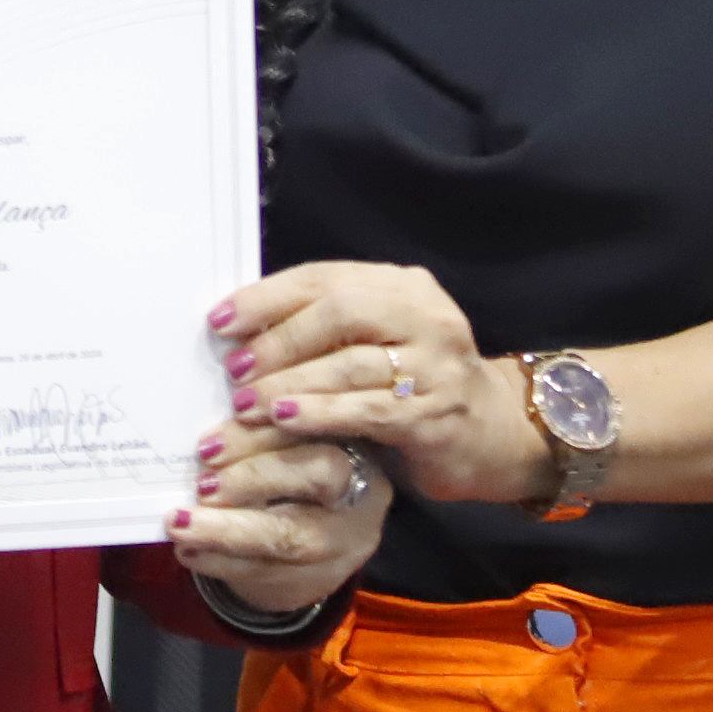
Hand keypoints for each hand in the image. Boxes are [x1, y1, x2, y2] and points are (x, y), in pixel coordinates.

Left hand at [170, 404, 386, 620]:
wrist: (304, 544)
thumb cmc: (284, 472)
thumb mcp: (284, 442)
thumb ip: (260, 423)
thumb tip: (216, 396)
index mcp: (356, 439)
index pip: (326, 423)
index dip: (281, 420)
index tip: (235, 410)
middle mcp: (362, 492)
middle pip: (321, 475)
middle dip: (255, 473)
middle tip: (203, 478)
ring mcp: (345, 544)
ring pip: (290, 536)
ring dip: (227, 529)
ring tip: (180, 522)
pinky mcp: (317, 582)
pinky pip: (266, 572)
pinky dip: (220, 560)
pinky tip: (187, 549)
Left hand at [212, 263, 550, 508]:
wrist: (492, 434)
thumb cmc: (414, 386)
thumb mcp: (376, 343)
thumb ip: (324, 328)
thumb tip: (239, 330)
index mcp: (404, 288)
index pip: (326, 278)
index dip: (268, 297)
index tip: (220, 320)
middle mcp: (427, 317)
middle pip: (340, 311)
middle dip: (279, 339)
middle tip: (234, 367)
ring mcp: (437, 365)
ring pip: (351, 364)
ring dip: (290, 382)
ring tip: (246, 400)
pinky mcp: (438, 414)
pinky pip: (370, 409)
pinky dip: (322, 413)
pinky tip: (286, 420)